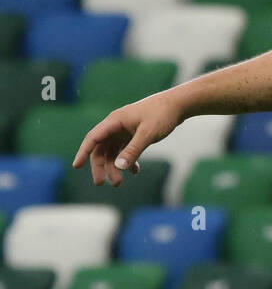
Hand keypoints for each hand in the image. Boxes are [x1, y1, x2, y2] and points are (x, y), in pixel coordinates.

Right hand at [71, 92, 185, 186]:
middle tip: (101, 183)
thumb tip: (118, 167)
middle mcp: (116, 125)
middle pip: (101, 148)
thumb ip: (133, 150)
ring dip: (114, 167)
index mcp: (115, 121)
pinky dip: (127, 161)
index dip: (83, 152)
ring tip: (118, 183)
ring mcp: (125, 130)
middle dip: (100, 166)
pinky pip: (125, 150)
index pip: (93, 138)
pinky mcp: (134, 134)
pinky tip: (134, 171)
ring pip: (113, 151)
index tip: (76, 166)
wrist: (178, 105)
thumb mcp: (148, 134)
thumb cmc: (162, 115)